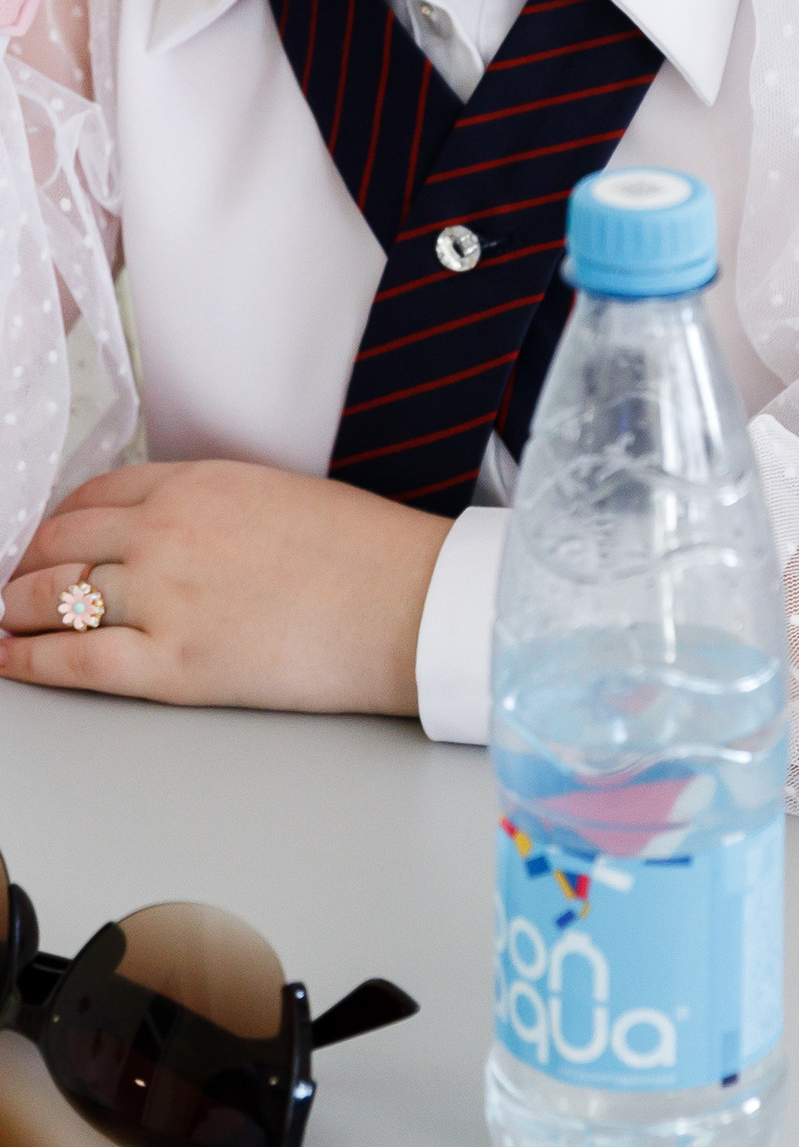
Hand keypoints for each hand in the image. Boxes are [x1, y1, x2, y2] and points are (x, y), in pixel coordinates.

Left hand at [0, 461, 447, 715]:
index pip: (96, 494)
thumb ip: (216, 504)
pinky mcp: (171, 664)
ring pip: (51, 598)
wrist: (411, 604)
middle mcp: (168, 531)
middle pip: (60, 543)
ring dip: (17, 609)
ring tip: (7, 620)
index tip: (50, 539)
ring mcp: (163, 597)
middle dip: (26, 565)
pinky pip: (73, 661)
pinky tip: (9, 659)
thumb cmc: (369, 553)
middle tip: (17, 583)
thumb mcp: (284, 495)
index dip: (60, 521)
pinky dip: (27, 660)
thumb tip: (170, 532)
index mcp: (202, 483)